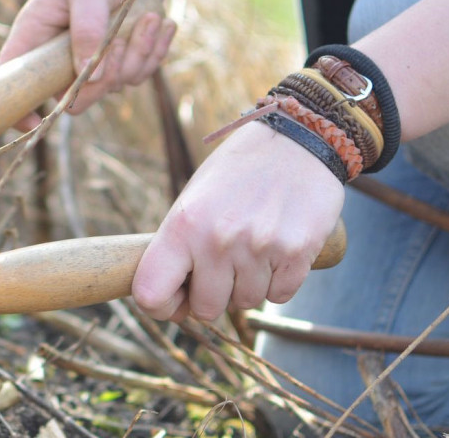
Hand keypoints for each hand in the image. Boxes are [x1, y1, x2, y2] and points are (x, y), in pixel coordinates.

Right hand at [0, 0, 176, 130]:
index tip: (34, 123)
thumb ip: (87, 29)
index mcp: (35, 36)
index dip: (17, 110)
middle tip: (120, 40)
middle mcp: (59, 56)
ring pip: (113, 87)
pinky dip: (154, 51)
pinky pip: (140, 76)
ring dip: (138, 55)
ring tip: (148, 17)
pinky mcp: (121, 61)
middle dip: (106, 75)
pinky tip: (159, 22)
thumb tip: (89, 79)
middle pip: (74, 99)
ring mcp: (91, 62)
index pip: (12, 81)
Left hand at [131, 121, 345, 320]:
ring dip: (248, 285)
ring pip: (246, 303)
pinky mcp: (298, 253)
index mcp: (183, 225)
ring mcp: (259, 248)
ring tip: (253, 247)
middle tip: (223, 266)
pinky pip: (280, 296)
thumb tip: (169, 300)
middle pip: (206, 309)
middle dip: (213, 295)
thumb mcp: (194, 199)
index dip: (161, 306)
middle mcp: (218, 240)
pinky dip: (278, 281)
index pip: (151, 294)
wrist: (297, 138)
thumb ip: (179, 247)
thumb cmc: (237, 172)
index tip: (175, 299)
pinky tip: (277, 250)